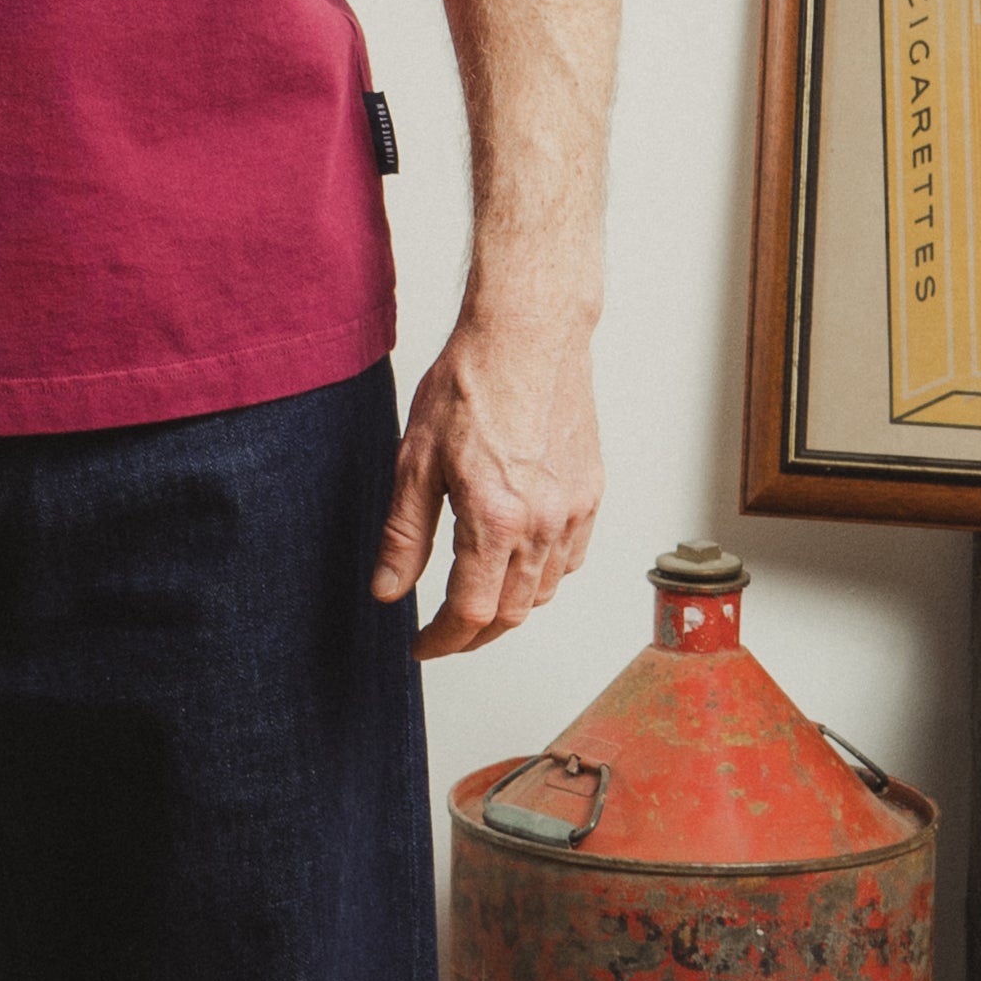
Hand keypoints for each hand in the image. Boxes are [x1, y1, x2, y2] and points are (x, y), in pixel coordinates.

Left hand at [370, 314, 600, 658]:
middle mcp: (543, 525)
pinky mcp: (592, 493)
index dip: (442, 641)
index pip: (470, 613)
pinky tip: (519, 561)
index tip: (421, 647)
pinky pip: (572, 559)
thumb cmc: (470, 382)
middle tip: (442, 633)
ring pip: (544, 592)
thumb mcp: (416, 457)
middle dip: (472, 634)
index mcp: (495, 519)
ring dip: (508, 607)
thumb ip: (404, 533)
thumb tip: (389, 590)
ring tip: (475, 597)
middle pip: (510, 614)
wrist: (528, 333)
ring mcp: (574, 511)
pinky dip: (544, 575)